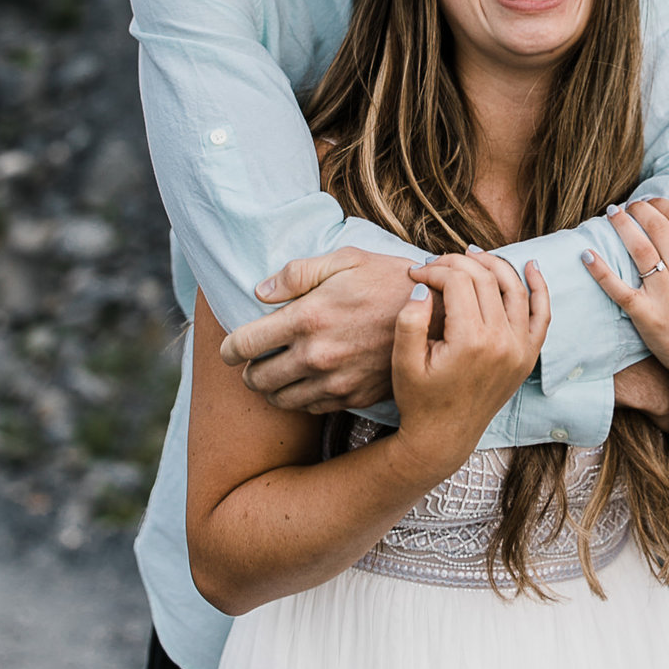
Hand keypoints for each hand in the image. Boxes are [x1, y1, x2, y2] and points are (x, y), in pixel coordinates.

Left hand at [217, 247, 417, 412]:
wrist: (441, 317)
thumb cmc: (389, 280)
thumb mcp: (344, 260)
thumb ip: (297, 274)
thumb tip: (260, 292)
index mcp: (307, 317)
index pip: (245, 344)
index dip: (229, 349)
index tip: (228, 350)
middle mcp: (316, 355)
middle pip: (257, 379)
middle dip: (248, 372)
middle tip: (251, 363)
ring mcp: (336, 381)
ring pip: (281, 400)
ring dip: (271, 390)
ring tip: (274, 376)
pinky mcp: (355, 396)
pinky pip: (312, 408)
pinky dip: (301, 400)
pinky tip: (305, 384)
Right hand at [392, 251, 550, 472]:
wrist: (444, 436)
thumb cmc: (419, 398)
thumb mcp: (403, 361)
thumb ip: (409, 320)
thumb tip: (422, 286)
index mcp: (471, 341)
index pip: (457, 281)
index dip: (433, 270)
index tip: (414, 274)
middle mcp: (503, 342)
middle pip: (485, 279)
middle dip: (456, 263)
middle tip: (433, 265)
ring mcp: (520, 349)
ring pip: (513, 288)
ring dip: (492, 264)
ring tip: (469, 255)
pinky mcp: (528, 356)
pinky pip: (542, 315)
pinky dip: (539, 288)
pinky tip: (530, 266)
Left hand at [584, 200, 668, 421]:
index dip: (662, 203)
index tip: (650, 200)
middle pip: (658, 228)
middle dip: (639, 209)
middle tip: (627, 205)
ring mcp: (666, 295)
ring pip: (638, 249)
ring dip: (621, 225)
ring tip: (611, 214)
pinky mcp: (646, 316)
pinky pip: (617, 287)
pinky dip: (600, 269)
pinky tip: (586, 253)